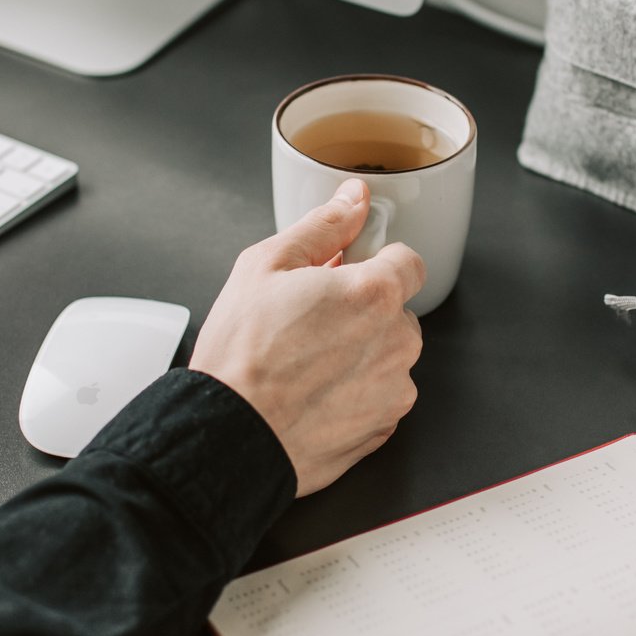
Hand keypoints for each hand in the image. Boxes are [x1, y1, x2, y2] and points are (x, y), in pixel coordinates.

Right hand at [191, 180, 426, 495]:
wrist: (227, 435)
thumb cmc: (241, 356)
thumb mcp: (266, 266)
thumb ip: (322, 226)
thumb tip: (354, 199)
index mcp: (374, 294)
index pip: (408, 262)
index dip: (373, 264)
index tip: (344, 276)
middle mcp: (396, 343)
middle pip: (396, 311)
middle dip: (362, 311)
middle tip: (309, 321)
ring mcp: (393, 391)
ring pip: (388, 357)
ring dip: (360, 354)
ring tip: (305, 363)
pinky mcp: (382, 429)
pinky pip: (378, 398)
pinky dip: (354, 395)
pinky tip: (313, 395)